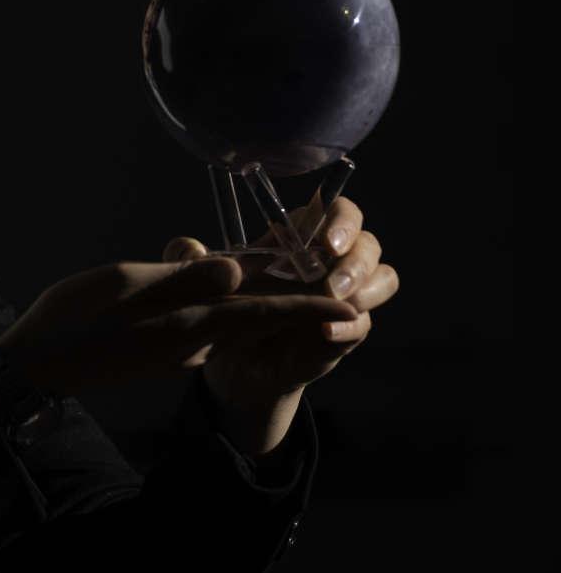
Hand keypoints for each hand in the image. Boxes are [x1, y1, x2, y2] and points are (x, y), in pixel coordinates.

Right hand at [0, 252, 359, 398]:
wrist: (39, 364)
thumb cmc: (76, 318)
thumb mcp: (129, 284)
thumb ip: (184, 276)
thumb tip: (238, 267)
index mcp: (191, 324)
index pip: (263, 314)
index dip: (308, 310)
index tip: (349, 309)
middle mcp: (192, 341)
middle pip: (253, 319)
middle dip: (293, 304)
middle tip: (330, 284)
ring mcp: (175, 349)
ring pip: (228, 321)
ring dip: (259, 304)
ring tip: (288, 280)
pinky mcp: (159, 350)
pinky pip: (204, 326)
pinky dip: (224, 308)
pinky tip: (221, 289)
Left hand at [163, 193, 396, 411]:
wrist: (233, 362)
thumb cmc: (222, 307)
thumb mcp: (200, 281)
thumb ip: (188, 259)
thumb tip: (189, 247)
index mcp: (299, 236)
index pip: (337, 211)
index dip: (341, 219)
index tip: (326, 241)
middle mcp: (329, 261)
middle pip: (368, 243)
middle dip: (357, 260)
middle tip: (332, 283)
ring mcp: (345, 295)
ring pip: (383, 277)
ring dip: (366, 289)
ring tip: (334, 301)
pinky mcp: (347, 329)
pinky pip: (364, 322)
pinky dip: (350, 327)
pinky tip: (325, 333)